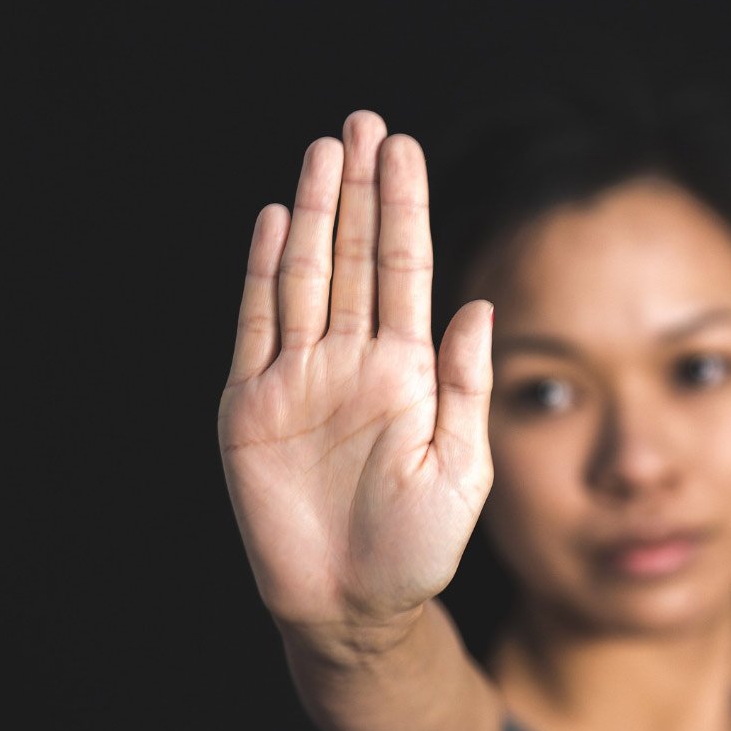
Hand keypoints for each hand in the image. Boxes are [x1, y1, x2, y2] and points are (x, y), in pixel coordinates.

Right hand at [217, 112, 493, 646]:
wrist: (350, 607)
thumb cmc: (417, 549)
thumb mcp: (461, 470)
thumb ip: (468, 388)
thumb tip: (479, 307)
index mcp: (408, 372)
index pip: (405, 271)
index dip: (402, 210)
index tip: (402, 150)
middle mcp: (353, 362)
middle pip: (354, 257)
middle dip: (359, 190)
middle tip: (364, 123)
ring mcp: (300, 379)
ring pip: (304, 276)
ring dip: (310, 213)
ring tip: (323, 150)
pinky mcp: (251, 407)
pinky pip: (254, 328)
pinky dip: (259, 275)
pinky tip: (270, 222)